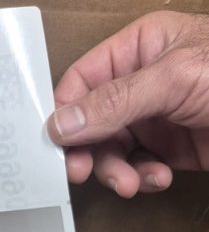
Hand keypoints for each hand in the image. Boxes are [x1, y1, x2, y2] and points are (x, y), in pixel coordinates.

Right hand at [46, 11, 208, 196]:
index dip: (65, 112)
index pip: (83, 79)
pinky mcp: (174, 148)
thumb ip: (115, 101)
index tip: (58, 145)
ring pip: (113, 149)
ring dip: (118, 170)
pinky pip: (140, 166)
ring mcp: (158, 116)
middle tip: (86, 175)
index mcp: (140, 47)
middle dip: (92, 150)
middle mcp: (144, 81)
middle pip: (92, 121)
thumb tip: (62, 121)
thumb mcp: (174, 80)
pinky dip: (144, 177)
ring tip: (133, 183)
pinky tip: (161, 179)